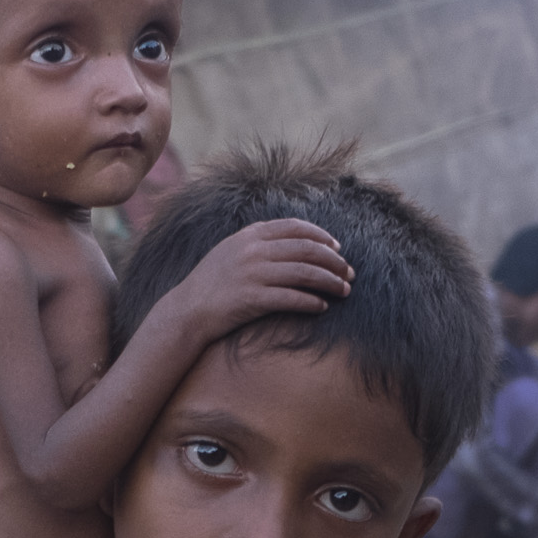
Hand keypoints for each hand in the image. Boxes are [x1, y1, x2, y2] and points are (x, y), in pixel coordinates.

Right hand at [152, 220, 353, 346]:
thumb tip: (294, 241)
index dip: (322, 237)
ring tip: (344, 291)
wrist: (188, 309)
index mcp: (251, 235)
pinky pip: (291, 298)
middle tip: (349, 274)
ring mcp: (253, 274)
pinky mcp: (252, 299)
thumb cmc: (213, 282)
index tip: (337, 249)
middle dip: (334, 262)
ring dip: (330, 282)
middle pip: (307, 250)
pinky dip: (311, 302)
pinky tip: (322, 307)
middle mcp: (254, 250)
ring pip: (304, 273)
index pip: (296, 228)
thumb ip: (259, 241)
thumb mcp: (232, 250)